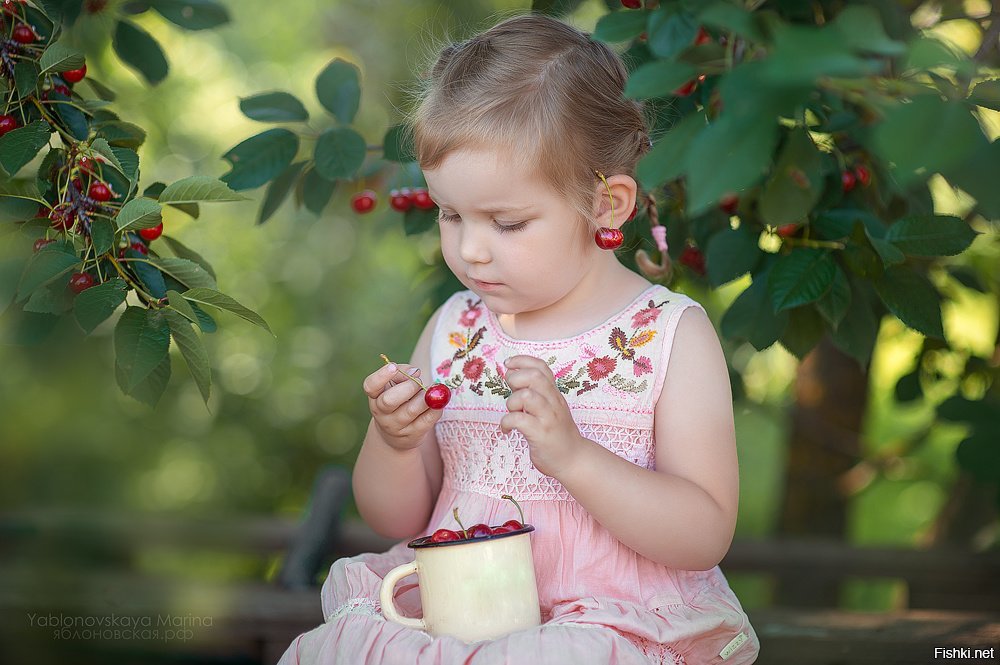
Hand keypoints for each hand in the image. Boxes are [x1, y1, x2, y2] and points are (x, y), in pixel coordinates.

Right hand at [363, 362, 441, 451]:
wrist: (396, 434)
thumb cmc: (398, 399)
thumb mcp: (394, 385)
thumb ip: (402, 372)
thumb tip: (415, 373)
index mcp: (374, 396)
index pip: (370, 386)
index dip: (381, 375)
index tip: (393, 366)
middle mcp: (381, 413)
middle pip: (389, 400)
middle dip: (408, 387)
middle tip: (418, 381)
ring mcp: (396, 426)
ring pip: (411, 410)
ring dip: (425, 396)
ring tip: (430, 391)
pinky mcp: (412, 434)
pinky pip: (427, 420)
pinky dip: (436, 408)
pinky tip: (439, 402)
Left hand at [500, 355, 584, 477]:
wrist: (574, 460)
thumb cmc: (556, 434)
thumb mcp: (550, 408)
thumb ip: (535, 393)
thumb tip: (512, 377)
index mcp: (554, 394)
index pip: (541, 367)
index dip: (522, 361)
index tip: (508, 364)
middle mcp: (553, 402)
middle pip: (535, 377)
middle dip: (516, 379)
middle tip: (511, 392)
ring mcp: (548, 418)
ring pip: (527, 396)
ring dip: (512, 402)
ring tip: (512, 413)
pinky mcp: (541, 434)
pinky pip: (518, 420)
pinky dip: (506, 423)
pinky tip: (506, 430)